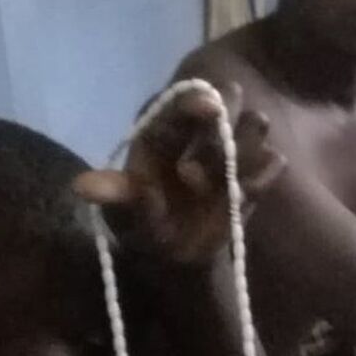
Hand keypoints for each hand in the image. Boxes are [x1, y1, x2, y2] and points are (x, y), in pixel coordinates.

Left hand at [75, 82, 284, 265]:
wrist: (180, 255)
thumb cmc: (145, 226)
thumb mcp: (127, 215)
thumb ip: (117, 196)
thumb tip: (83, 187)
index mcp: (163, 130)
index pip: (180, 102)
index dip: (194, 100)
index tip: (210, 107)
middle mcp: (200, 131)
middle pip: (225, 100)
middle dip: (229, 118)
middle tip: (226, 146)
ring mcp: (232, 149)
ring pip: (253, 125)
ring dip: (249, 147)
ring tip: (234, 185)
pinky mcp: (256, 172)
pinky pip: (272, 161)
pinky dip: (266, 173)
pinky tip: (248, 192)